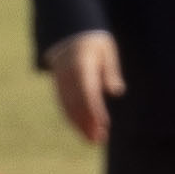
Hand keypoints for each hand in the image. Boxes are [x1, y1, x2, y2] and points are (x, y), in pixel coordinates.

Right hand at [45, 29, 124, 145]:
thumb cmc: (95, 43)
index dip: (95, 110)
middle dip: (87, 123)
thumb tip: (116, 91)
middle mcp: (68, 75)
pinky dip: (71, 118)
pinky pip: (63, 105)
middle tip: (99, 140)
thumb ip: (111, 70)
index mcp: (81, 65)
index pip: (88, 92)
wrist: (70, 33)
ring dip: (79, 125)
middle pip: (77, 103)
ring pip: (68, 107)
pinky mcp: (57, 86)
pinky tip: (81, 130)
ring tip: (91, 140)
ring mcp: (60, 81)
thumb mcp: (106, 50)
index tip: (104, 124)